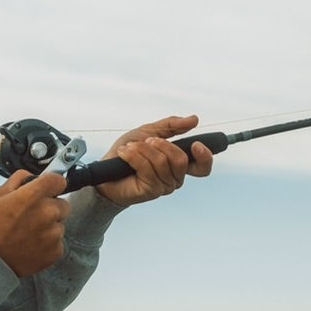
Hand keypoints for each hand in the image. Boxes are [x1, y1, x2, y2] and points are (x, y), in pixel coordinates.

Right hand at [0, 163, 69, 276]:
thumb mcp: (0, 194)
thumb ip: (20, 179)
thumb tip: (34, 176)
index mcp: (34, 196)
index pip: (59, 180)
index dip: (53, 184)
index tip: (49, 189)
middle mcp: (48, 213)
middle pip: (63, 204)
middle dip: (51, 207)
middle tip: (33, 216)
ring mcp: (54, 233)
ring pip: (60, 223)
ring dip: (50, 226)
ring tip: (30, 232)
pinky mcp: (57, 250)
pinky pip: (59, 241)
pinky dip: (49, 242)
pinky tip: (33, 243)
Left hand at [97, 114, 215, 208]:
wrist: (104, 170)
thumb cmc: (127, 153)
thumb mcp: (149, 132)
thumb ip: (171, 126)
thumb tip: (194, 120)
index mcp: (178, 164)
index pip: (202, 167)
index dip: (205, 157)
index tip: (196, 144)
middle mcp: (174, 178)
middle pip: (180, 159)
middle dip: (162, 144)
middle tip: (147, 141)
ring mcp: (163, 186)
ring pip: (161, 161)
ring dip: (142, 149)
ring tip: (129, 148)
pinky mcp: (150, 191)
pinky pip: (146, 168)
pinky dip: (133, 155)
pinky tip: (124, 154)